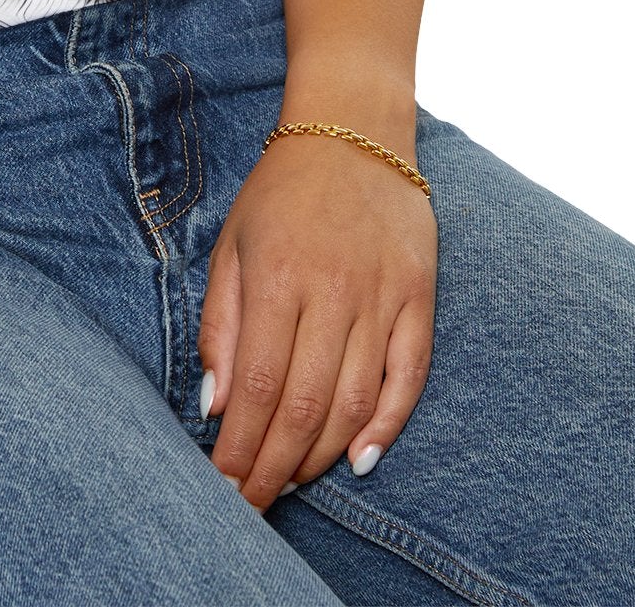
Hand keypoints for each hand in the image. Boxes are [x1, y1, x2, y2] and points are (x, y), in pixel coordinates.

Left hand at [198, 125, 437, 509]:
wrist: (353, 131)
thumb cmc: (281, 193)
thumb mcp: (232, 245)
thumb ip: (221, 325)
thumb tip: (215, 404)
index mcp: (277, 277)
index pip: (258, 385)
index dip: (241, 446)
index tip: (223, 485)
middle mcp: (333, 291)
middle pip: (305, 405)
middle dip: (275, 466)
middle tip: (253, 504)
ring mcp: (382, 296)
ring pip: (355, 401)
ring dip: (321, 454)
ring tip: (292, 482)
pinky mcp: (419, 297)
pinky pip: (409, 376)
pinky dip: (387, 425)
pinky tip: (360, 459)